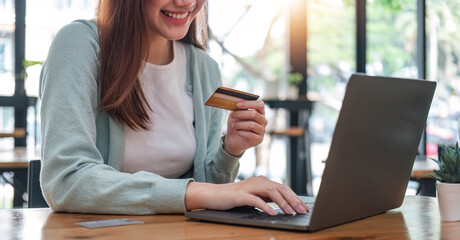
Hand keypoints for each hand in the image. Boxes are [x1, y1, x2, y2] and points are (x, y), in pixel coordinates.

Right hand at [185, 176, 308, 215]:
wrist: (212, 194)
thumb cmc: (233, 197)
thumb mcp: (253, 196)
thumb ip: (266, 197)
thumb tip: (284, 204)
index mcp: (262, 181)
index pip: (282, 188)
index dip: (295, 197)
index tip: (304, 207)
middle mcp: (257, 181)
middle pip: (280, 188)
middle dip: (293, 200)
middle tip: (302, 210)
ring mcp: (248, 187)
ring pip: (270, 192)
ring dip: (282, 202)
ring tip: (290, 212)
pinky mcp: (240, 195)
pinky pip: (255, 200)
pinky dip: (265, 206)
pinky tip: (272, 213)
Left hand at [224, 100, 267, 155]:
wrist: (234, 139)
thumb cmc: (236, 124)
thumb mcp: (236, 114)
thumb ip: (239, 109)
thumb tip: (237, 103)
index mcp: (260, 112)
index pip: (260, 104)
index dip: (249, 103)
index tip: (238, 104)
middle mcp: (263, 121)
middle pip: (254, 114)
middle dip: (240, 114)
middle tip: (232, 115)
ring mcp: (262, 130)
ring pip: (252, 125)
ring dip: (239, 124)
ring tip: (233, 125)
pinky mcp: (259, 139)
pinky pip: (250, 135)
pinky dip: (241, 132)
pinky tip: (236, 132)